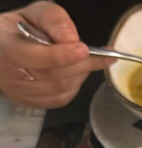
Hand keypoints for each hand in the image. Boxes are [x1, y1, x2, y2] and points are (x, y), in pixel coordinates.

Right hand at [0, 1, 114, 107]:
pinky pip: (59, 99)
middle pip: (54, 77)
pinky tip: (75, 74)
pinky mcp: (30, 101)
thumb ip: (52, 19)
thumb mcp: (33, 14)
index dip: (62, 56)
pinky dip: (74, 87)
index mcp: (6, 47)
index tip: (83, 50)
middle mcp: (10, 73)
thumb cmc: (19, 30)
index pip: (35, 57)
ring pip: (60, 90)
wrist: (4, 48)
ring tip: (84, 61)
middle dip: (80, 65)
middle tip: (95, 55)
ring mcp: (19, 91)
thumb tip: (71, 37)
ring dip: (80, 76)